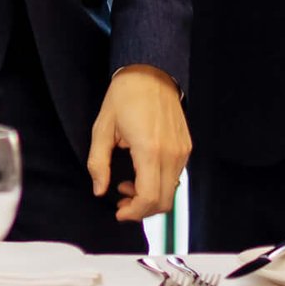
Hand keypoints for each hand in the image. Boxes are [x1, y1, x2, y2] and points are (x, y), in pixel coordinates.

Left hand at [87, 65, 189, 222]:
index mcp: (149, 150)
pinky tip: (141, 173)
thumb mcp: (102, 128)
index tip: (119, 211)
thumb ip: (98, 163)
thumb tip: (99, 190)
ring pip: (171, 191)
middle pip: (163, 201)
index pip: (149, 197)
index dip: (134, 212)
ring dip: (150, 197)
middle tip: (121, 202)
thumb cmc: (125, 97)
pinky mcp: (186, 147)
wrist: (150, 73)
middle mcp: (171, 154)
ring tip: (127, 185)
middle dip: (141, 210)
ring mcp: (182, 151)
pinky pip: (175, 177)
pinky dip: (159, 184)